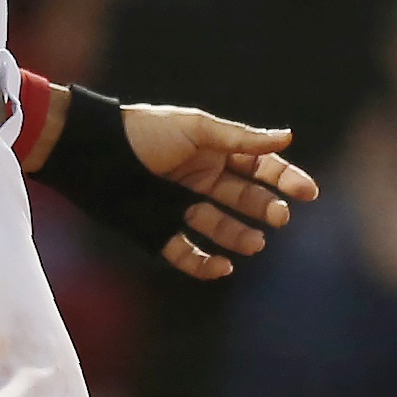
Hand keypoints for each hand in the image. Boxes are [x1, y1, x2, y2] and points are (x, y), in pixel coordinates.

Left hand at [118, 103, 317, 279]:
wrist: (91, 152)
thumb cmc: (144, 133)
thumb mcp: (196, 129)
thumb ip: (240, 139)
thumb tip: (287, 138)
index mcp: (213, 152)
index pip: (259, 167)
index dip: (284, 179)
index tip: (305, 193)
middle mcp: (201, 181)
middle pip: (245, 198)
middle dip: (265, 208)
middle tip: (280, 217)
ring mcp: (180, 208)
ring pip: (222, 228)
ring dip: (242, 236)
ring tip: (256, 242)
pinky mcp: (158, 233)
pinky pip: (188, 254)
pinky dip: (206, 265)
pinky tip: (224, 267)